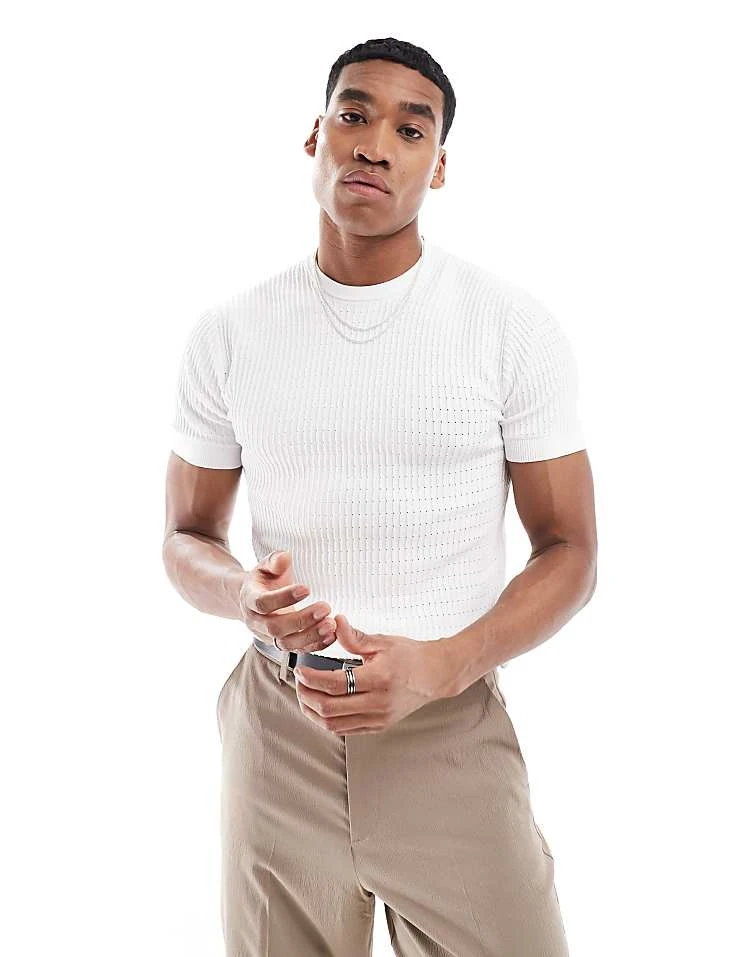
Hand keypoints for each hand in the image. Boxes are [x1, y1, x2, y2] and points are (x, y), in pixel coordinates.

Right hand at [238, 550, 337, 652]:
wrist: (256, 599)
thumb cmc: (265, 580)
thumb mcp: (266, 566)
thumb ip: (275, 561)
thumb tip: (284, 557)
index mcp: (250, 600)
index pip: (263, 603)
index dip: (284, 598)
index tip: (307, 589)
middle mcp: (257, 622)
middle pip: (276, 628)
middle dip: (302, 620)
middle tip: (325, 608)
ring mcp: (269, 637)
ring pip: (286, 644)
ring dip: (310, 636)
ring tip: (330, 624)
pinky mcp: (282, 644)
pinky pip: (298, 650)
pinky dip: (316, 645)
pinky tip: (331, 635)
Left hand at [293, 614, 454, 734]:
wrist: (436, 675)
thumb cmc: (411, 656)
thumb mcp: (382, 641)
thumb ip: (354, 636)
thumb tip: (335, 623)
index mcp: (379, 678)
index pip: (335, 683)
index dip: (312, 678)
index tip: (301, 670)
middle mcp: (379, 702)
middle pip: (330, 708)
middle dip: (307, 696)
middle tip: (299, 683)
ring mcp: (379, 718)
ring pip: (335, 724)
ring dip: (314, 712)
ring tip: (306, 696)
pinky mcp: (379, 726)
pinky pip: (346, 730)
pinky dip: (329, 721)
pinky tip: (322, 708)